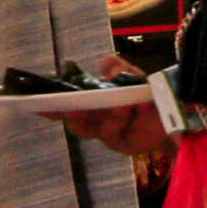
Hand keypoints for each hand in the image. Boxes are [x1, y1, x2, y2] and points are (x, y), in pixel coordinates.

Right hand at [54, 55, 173, 159]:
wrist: (170, 116)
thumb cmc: (143, 96)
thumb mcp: (131, 77)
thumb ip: (119, 69)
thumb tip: (106, 63)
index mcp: (91, 106)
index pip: (66, 107)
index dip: (50, 107)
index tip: (36, 104)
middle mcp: (96, 122)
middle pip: (76, 124)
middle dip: (71, 116)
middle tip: (71, 108)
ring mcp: (109, 135)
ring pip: (99, 129)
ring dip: (106, 116)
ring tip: (118, 104)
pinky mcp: (124, 144)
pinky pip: (119, 133)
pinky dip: (122, 118)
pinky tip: (129, 107)